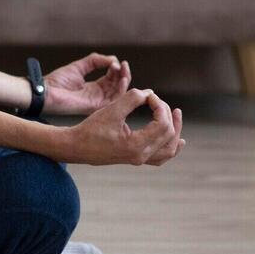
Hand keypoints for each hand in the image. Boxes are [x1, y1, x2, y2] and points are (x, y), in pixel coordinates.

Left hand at [43, 53, 130, 114]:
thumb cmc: (57, 81)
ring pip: (119, 93)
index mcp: (93, 87)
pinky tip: (121, 79)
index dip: (117, 69)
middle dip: (123, 74)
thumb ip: (95, 61)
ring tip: (124, 70)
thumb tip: (113, 59)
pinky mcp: (96, 106)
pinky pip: (114, 100)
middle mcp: (97, 95)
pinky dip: (121, 89)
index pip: (112, 79)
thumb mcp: (78, 67)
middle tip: (124, 64)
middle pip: (118, 85)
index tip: (117, 61)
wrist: (46, 92)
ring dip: (125, 80)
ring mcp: (97, 101)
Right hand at [63, 88, 184, 165]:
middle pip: (168, 134)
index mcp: (135, 145)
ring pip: (169, 149)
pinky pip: (161, 157)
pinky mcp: (136, 159)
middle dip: (165, 113)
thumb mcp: (111, 110)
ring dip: (175, 130)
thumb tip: (149, 93)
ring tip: (176, 115)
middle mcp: (141, 155)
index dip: (159, 106)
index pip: (162, 124)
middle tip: (154, 100)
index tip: (148, 96)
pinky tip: (178, 141)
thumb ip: (131, 99)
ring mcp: (140, 160)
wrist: (76, 146)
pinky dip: (172, 148)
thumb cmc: (90, 129)